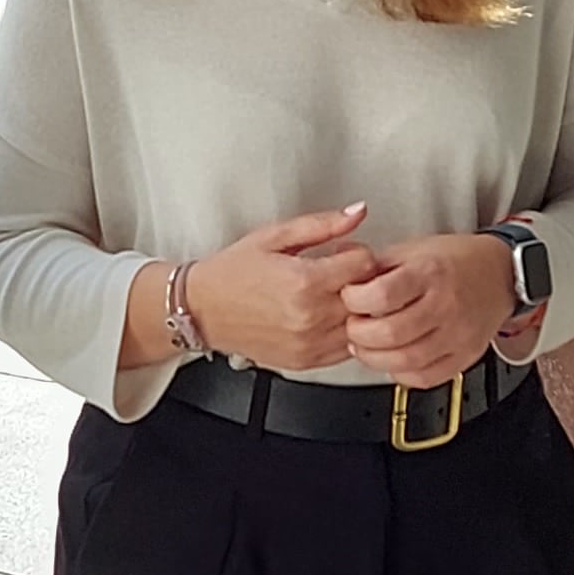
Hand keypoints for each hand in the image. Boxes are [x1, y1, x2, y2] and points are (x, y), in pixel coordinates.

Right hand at [183, 204, 381, 374]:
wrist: (203, 309)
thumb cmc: (233, 273)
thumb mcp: (275, 236)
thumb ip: (321, 225)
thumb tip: (357, 213)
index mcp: (304, 281)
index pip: (365, 264)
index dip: (357, 251)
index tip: (341, 251)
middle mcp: (310, 317)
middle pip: (370, 297)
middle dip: (363, 280)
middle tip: (340, 272)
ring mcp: (310, 343)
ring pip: (364, 326)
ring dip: (358, 309)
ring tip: (331, 294)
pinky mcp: (306, 361)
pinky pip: (347, 349)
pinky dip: (345, 332)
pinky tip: (323, 316)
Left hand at [343, 230, 522, 386]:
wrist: (500, 273)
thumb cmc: (456, 260)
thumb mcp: (413, 249)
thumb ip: (376, 265)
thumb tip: (339, 270)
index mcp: (430, 273)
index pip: (382, 295)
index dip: (355, 300)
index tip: (350, 297)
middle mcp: (446, 305)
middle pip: (391, 333)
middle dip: (360, 334)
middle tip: (354, 326)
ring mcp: (457, 334)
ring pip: (406, 361)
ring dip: (375, 358)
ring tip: (367, 345)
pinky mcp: (464, 356)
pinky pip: (425, 377)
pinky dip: (401, 373)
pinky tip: (393, 359)